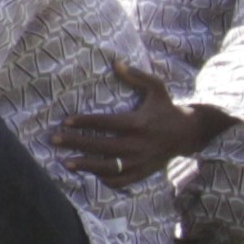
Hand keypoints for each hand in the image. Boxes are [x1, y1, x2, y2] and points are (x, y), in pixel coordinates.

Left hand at [50, 60, 224, 186]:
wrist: (189, 133)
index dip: (84, 122)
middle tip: (54, 139)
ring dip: (86, 165)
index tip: (65, 121)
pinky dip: (106, 179)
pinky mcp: (144, 172)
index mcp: (138, 123)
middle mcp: (138, 144)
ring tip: (66, 162)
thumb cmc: (167, 108)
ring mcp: (140, 161)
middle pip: (101, 146)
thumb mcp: (156, 88)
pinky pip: (122, 180)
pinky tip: (90, 175)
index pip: (105, 123)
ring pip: (109, 167)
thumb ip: (136, 76)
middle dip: (76, 143)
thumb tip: (116, 63)